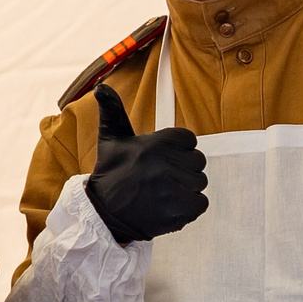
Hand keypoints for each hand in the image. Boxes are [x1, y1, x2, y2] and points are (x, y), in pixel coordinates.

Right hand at [85, 83, 207, 243]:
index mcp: (158, 142)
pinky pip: (200, 203)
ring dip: (185, 189)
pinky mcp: (180, 210)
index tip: (161, 160)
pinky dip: (189, 207)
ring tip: (164, 193)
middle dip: (183, 170)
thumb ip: (113, 110)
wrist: (104, 214)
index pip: (189, 140)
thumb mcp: (111, 138)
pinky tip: (170, 205)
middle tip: (161, 178)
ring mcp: (175, 188)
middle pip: (197, 162)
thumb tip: (102, 87)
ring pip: (199, 183)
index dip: (177, 150)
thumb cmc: (111, 174)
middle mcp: (167, 163)